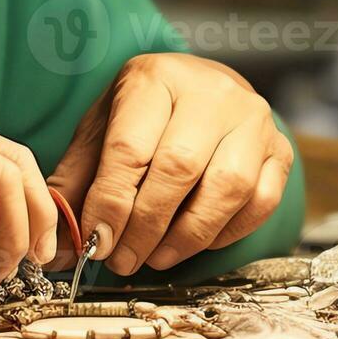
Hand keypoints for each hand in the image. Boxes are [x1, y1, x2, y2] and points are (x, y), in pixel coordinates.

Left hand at [47, 53, 292, 274]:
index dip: (111, 202)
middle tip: (122, 260)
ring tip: (154, 257)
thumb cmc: (145, 115)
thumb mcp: (100, 131)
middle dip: (146, 226)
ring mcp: (253, 119)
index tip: (95, 241)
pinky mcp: (281, 149)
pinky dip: (225, 233)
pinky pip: (260, 203)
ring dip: (186, 236)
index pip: (131, 147)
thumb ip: (76, 183)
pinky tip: (194, 242)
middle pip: (179, 168)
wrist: (200, 89)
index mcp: (155, 78)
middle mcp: (211, 92)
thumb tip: (57, 247)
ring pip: (227, 188)